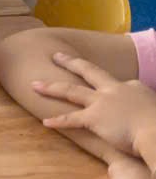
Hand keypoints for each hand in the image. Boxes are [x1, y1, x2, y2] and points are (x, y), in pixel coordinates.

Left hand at [34, 52, 155, 161]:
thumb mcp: (154, 108)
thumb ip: (144, 108)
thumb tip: (146, 117)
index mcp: (132, 87)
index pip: (117, 83)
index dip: (111, 88)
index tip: (110, 93)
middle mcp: (115, 90)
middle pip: (89, 71)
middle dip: (70, 62)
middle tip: (56, 56)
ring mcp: (102, 102)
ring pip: (71, 91)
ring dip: (51, 87)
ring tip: (34, 85)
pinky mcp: (94, 118)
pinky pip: (71, 120)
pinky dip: (58, 121)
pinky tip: (45, 122)